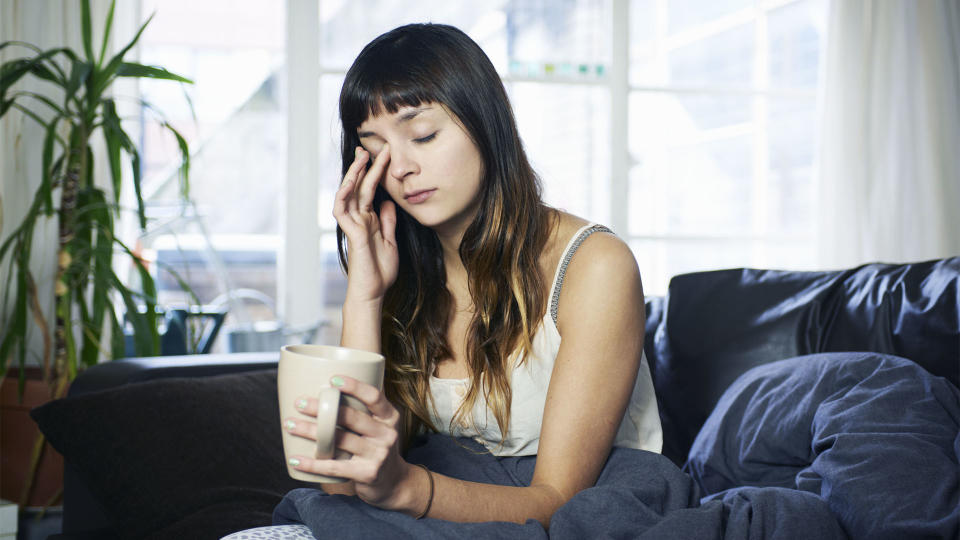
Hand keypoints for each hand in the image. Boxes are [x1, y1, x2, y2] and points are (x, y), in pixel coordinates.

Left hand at [283, 376, 415, 510]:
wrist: (394, 482)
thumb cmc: (378, 446)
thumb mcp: (381, 425)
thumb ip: (364, 409)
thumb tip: (333, 385)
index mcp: (390, 417)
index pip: (374, 396)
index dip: (354, 386)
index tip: (332, 380)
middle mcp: (387, 434)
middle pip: (350, 417)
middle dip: (321, 408)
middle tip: (299, 402)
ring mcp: (378, 455)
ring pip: (338, 440)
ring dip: (310, 431)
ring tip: (289, 424)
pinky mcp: (367, 474)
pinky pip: (334, 467)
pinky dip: (312, 464)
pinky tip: (295, 459)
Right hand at [333, 146, 398, 302]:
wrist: (373, 292)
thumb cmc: (380, 271)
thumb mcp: (390, 241)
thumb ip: (388, 222)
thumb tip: (388, 202)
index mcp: (369, 220)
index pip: (370, 191)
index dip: (375, 173)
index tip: (383, 155)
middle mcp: (359, 219)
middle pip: (359, 187)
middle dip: (364, 167)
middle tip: (369, 147)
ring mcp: (353, 226)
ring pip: (348, 194)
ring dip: (353, 175)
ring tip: (361, 157)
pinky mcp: (351, 234)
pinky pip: (343, 211)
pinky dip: (344, 196)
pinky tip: (349, 182)